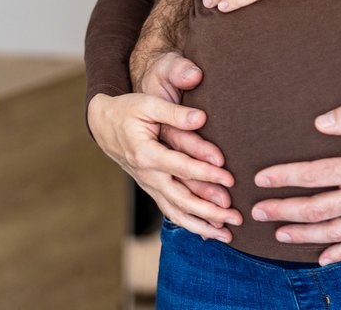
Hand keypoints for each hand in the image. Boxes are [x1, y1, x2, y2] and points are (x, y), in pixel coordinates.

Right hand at [87, 89, 238, 242]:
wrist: (104, 124)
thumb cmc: (128, 111)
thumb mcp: (148, 105)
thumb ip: (175, 113)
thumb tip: (201, 118)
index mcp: (147, 154)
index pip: (182, 168)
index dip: (206, 174)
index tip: (230, 180)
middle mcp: (148, 175)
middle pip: (182, 199)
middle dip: (210, 211)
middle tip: (236, 217)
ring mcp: (150, 185)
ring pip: (176, 212)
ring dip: (202, 225)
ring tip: (227, 235)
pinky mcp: (152, 188)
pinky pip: (170, 211)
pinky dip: (189, 224)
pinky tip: (207, 232)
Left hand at [250, 97, 340, 264]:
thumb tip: (319, 123)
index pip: (313, 175)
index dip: (284, 177)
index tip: (261, 178)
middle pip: (317, 209)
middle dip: (283, 211)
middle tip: (258, 212)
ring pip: (335, 231)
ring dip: (304, 235)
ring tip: (280, 235)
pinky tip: (323, 258)